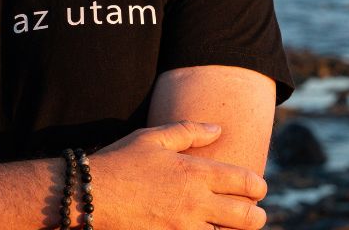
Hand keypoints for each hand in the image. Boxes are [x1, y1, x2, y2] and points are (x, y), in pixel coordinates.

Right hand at [87, 121, 267, 229]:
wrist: (90, 194)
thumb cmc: (121, 161)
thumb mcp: (153, 138)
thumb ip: (189, 131)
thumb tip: (218, 128)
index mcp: (196, 172)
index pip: (247, 182)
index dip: (259, 186)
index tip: (257, 188)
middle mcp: (196, 202)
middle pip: (248, 216)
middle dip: (256, 215)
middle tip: (253, 213)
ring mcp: (184, 227)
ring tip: (228, 225)